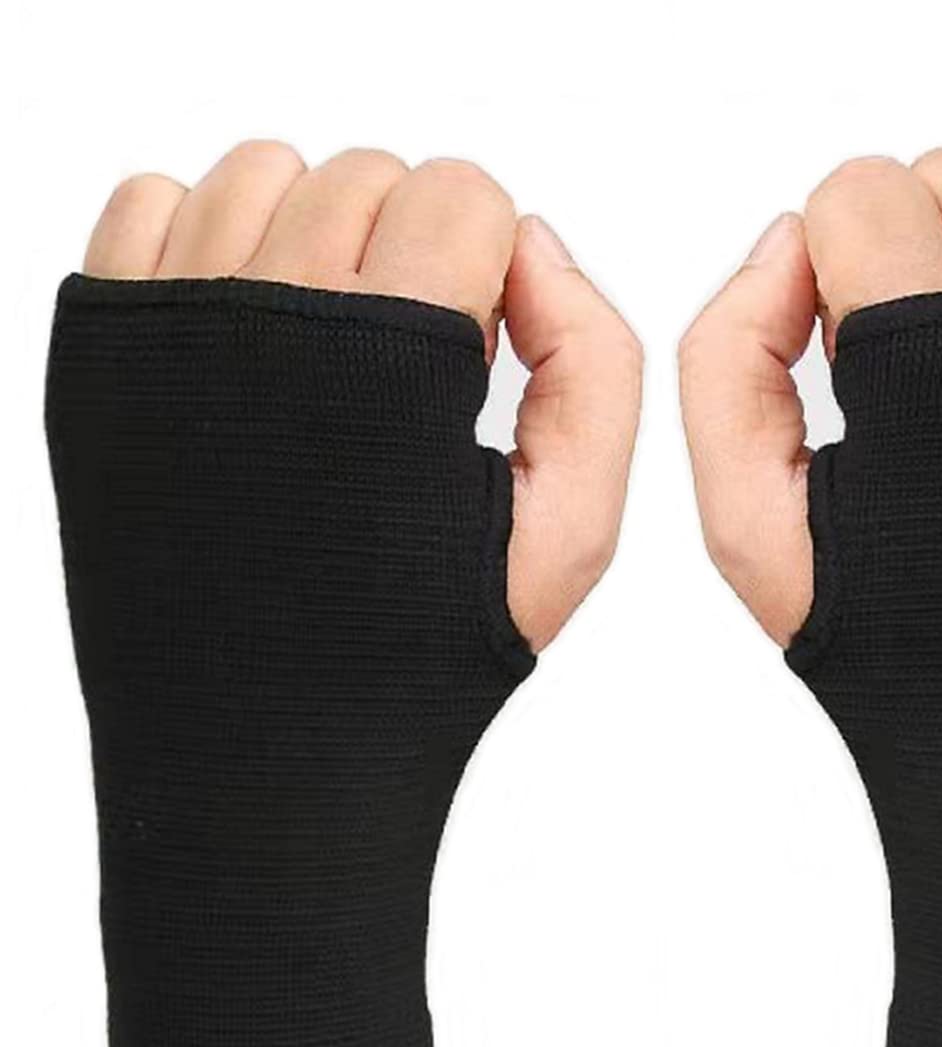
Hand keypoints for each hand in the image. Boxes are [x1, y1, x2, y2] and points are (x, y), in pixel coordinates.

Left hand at [85, 140, 640, 651]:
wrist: (262, 739)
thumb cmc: (423, 643)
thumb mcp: (570, 527)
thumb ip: (596, 363)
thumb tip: (534, 241)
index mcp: (396, 356)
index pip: (462, 192)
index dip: (489, 268)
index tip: (470, 353)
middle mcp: (272, 316)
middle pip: (368, 174)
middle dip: (409, 248)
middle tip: (401, 362)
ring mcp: (171, 323)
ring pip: (263, 170)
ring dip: (314, 234)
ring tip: (326, 345)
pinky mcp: (102, 348)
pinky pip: (151, 200)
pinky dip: (207, 238)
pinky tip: (246, 331)